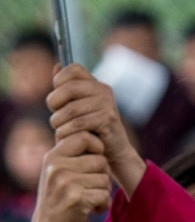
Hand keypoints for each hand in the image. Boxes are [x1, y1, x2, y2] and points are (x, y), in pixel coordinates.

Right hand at [28, 131, 111, 221]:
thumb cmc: (58, 197)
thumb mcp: (56, 170)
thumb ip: (70, 154)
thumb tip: (92, 132)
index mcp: (53, 156)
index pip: (84, 137)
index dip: (97, 146)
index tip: (96, 159)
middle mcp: (58, 167)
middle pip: (100, 160)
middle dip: (103, 174)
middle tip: (93, 186)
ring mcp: (67, 182)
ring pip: (105, 178)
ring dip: (103, 191)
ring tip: (89, 198)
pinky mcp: (77, 199)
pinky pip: (105, 195)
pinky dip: (103, 205)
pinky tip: (92, 209)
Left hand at [46, 64, 144, 193]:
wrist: (114, 155)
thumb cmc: (92, 131)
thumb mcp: (79, 107)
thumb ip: (67, 89)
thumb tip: (56, 66)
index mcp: (96, 84)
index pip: (74, 69)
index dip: (59, 80)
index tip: (56, 97)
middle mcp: (104, 91)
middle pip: (70, 88)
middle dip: (54, 102)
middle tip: (53, 116)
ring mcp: (108, 105)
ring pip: (71, 109)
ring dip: (58, 121)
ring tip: (58, 130)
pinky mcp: (108, 121)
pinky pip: (79, 124)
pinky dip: (67, 132)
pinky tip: (65, 138)